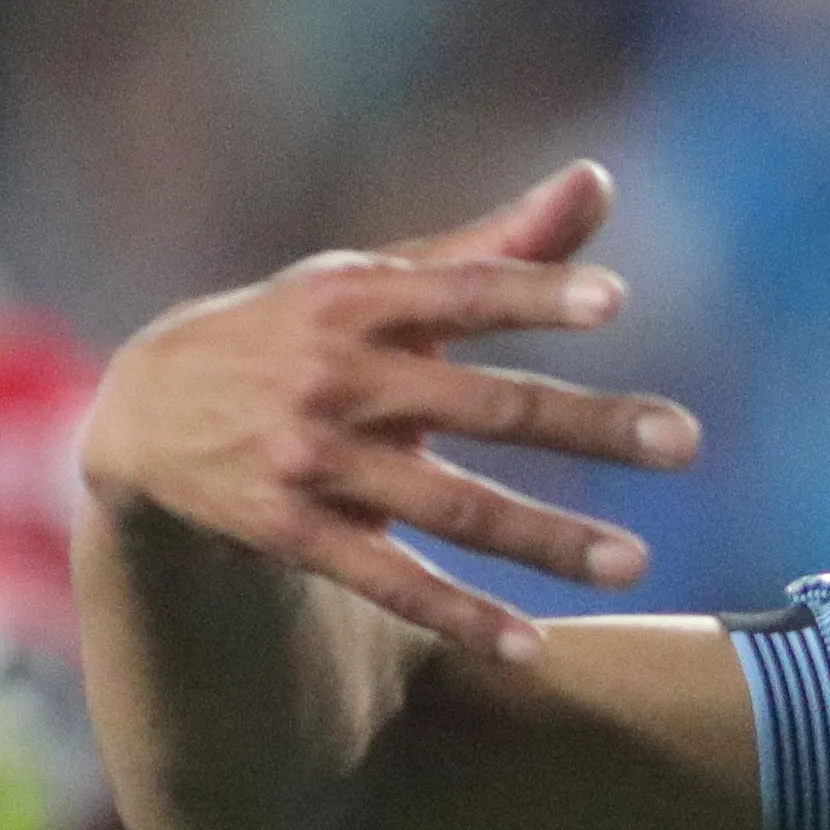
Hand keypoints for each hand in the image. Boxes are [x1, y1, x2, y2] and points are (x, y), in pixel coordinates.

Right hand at [73, 162, 704, 663]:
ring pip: (449, 506)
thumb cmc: (297, 332)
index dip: (534, 292)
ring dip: (544, 537)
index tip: (613, 304)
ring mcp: (314, 457)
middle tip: (685, 441)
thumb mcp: (374, 278)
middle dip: (587, 424)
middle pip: (483, 403)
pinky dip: (458, 615)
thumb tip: (599, 182)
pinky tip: (528, 647)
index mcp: (364, 297)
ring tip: (635, 564)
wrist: (144, 410)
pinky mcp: (291, 531)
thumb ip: (493, 248)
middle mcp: (339, 374)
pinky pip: (388, 580)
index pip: (463, 291)